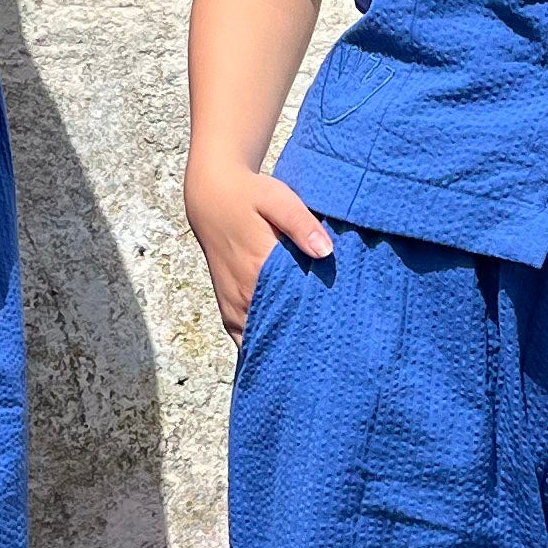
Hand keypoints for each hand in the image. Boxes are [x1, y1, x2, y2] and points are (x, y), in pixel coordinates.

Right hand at [185, 157, 332, 339]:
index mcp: (258, 272)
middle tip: (329, 347)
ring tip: (309, 352)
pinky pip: (243, 338)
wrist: (210, 195)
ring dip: (280, 346)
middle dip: (301, 342)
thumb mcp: (278, 199)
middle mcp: (241, 295)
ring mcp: (231, 305)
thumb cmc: (249, 196)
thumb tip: (326, 251)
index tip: (337, 335)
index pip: (291, 314)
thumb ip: (301, 224)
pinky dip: (262, 343)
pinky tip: (283, 347)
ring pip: (257, 341)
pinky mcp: (226, 306)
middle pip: (276, 334)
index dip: (314, 327)